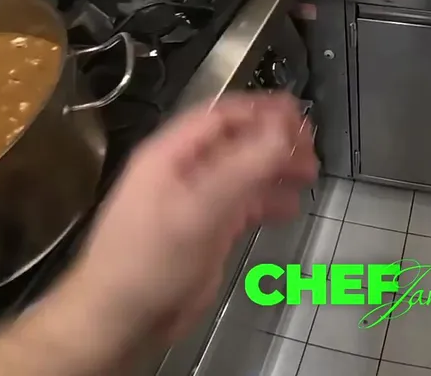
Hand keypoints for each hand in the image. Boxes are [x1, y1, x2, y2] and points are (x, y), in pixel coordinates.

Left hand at [59, 93, 317, 347]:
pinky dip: (268, 201)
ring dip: (275, 169)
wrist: (120, 320)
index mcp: (171, 155)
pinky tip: (290, 206)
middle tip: (311, 145)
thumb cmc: (147, 262)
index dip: (260, 110)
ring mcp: (195, 203)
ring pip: (243, 173)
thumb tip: (281, 131)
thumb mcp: (197, 211)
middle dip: (274, 140)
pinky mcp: (206, 232)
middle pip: (235, 142)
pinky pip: (242, 205)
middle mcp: (183, 172)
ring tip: (309, 172)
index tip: (298, 113)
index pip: (221, 116)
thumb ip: (242, 169)